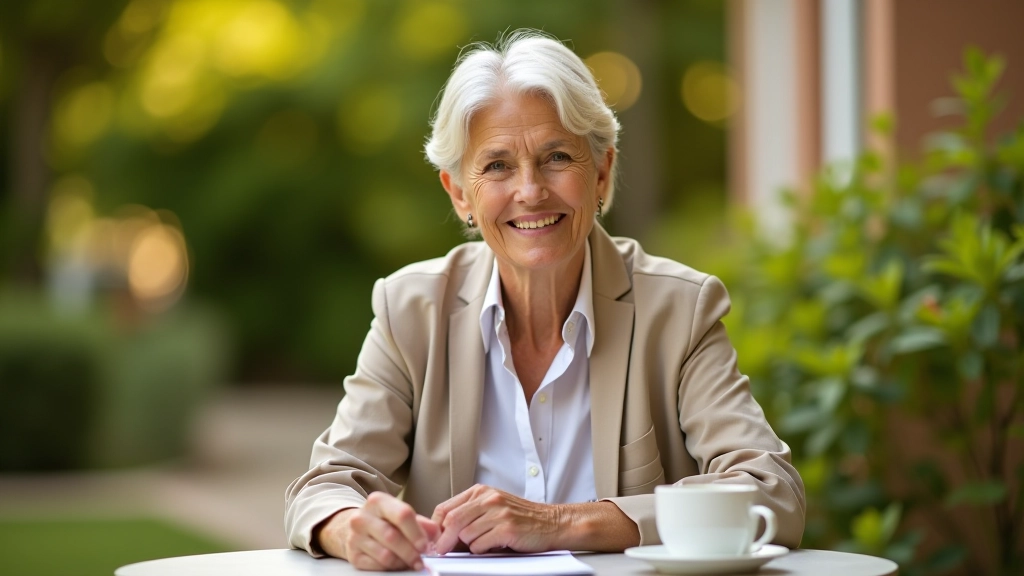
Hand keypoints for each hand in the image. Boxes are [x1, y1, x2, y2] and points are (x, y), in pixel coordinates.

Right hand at [317, 492, 439, 570]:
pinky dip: (391, 568)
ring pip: (384, 555)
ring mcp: (355, 537)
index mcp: (378, 501)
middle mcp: (362, 517)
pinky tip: (397, 564)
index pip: (402, 514)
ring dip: (402, 562)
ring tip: (411, 562)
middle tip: (421, 559)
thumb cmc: (383, 520)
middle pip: (392, 536)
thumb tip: (436, 534)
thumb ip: (421, 523)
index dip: (416, 532)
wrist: (358, 528)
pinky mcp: (353, 555)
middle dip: (411, 551)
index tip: (425, 545)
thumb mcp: (401, 514)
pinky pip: (376, 566)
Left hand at [431, 485, 563, 553]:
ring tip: (483, 543)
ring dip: (469, 545)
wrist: (551, 523)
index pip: (446, 507)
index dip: (436, 526)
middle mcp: (489, 499)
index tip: (434, 539)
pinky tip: (493, 545)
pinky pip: (480, 545)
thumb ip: (470, 514)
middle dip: (444, 540)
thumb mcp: (493, 507)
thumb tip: (442, 533)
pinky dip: (481, 550)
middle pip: (452, 521)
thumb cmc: (521, 518)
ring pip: (465, 534)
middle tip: (442, 551)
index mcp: (481, 492)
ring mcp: (498, 512)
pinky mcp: (506, 528)